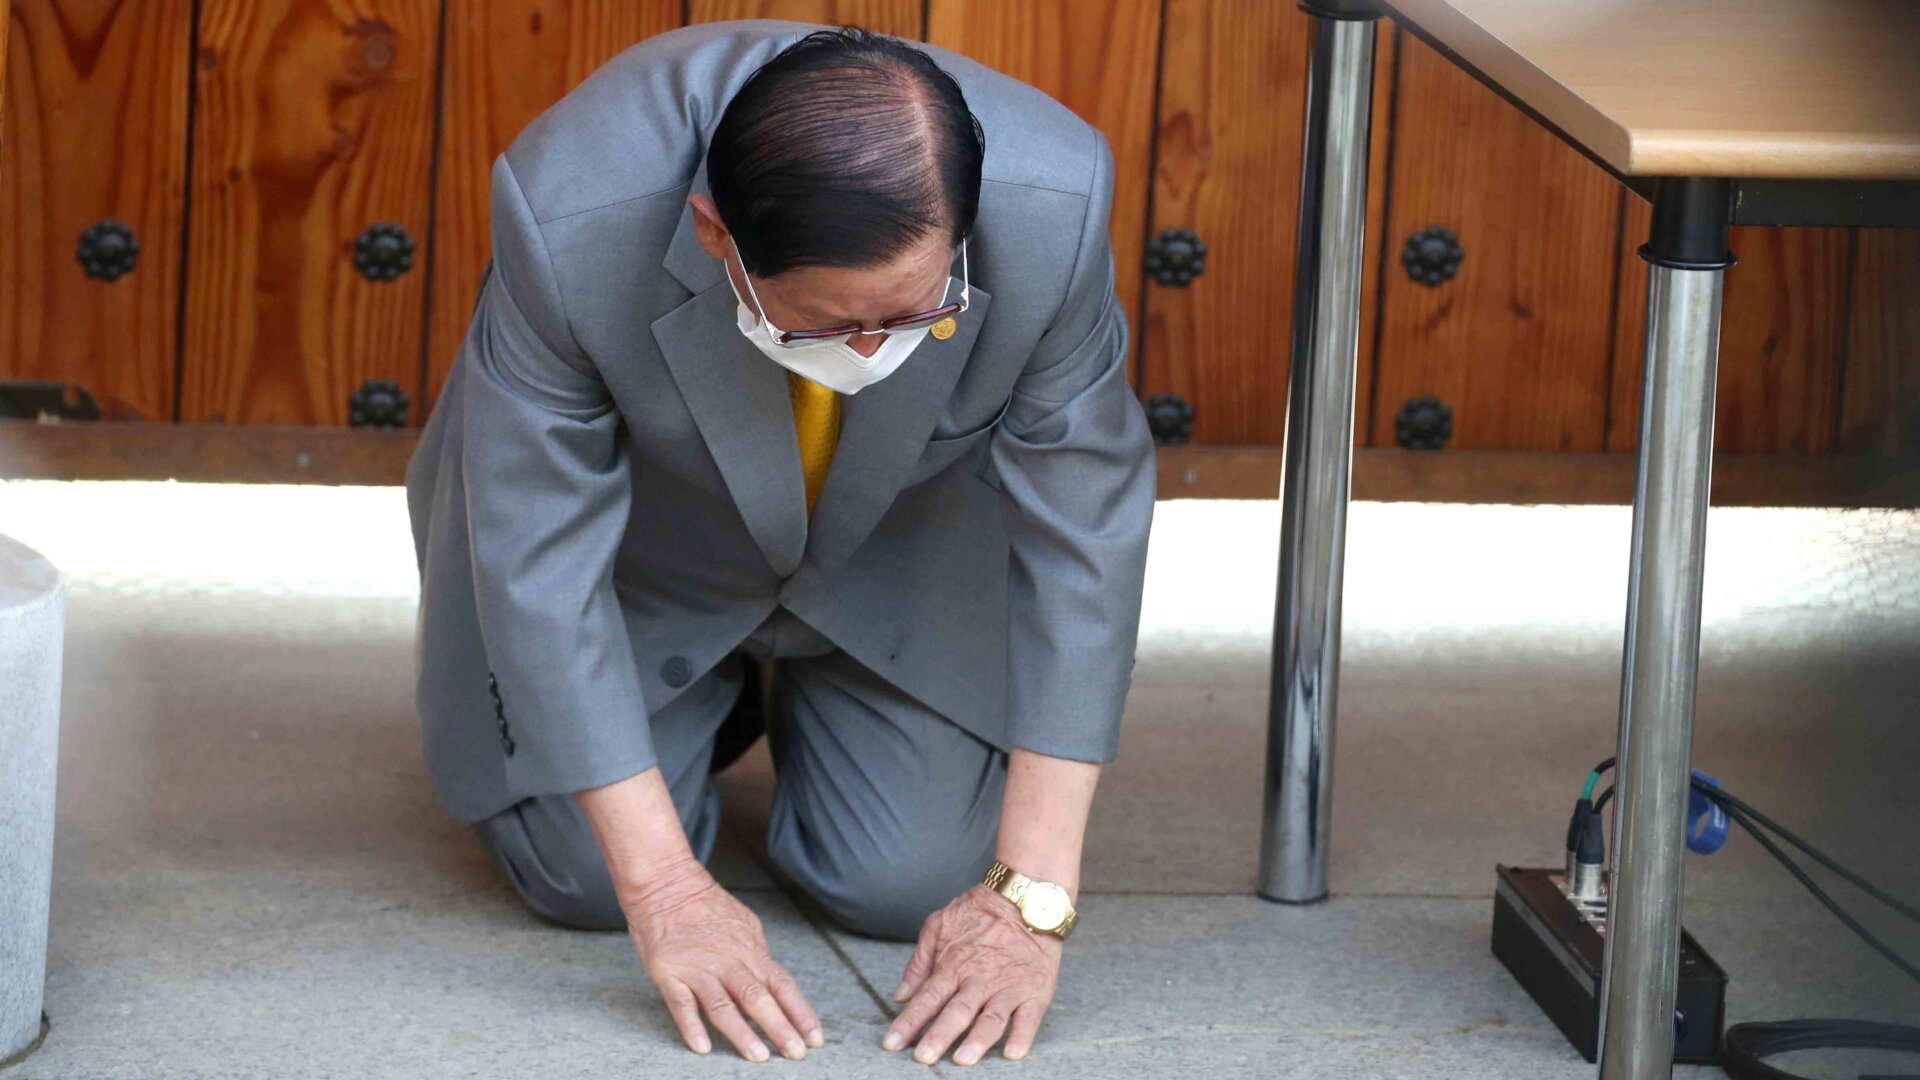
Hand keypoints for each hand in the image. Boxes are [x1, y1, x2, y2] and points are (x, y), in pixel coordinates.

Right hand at [622, 860, 823, 1061]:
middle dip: (780, 1028)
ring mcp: (698, 966)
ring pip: (723, 1005)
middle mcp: (728, 960)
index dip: (800, 1013)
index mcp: (750, 950)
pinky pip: (681, 1003)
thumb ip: (757, 953)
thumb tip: (773, 978)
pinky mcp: (669, 972)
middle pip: (759, 998)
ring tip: (758, 1057)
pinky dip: (691, 1026)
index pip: (783, 985)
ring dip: (742, 1033)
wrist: (666, 885)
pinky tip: (702, 1047)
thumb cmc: (705, 906)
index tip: (815, 1038)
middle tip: (796, 1053)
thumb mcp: (744, 924)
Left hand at [883, 885, 1061, 1064]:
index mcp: (953, 966)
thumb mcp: (939, 925)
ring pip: (991, 1018)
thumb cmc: (979, 911)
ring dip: (977, 1041)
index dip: (908, 1022)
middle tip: (923, 1059)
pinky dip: (1023, 1035)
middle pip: (956, 1011)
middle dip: (938, 1036)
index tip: (891, 1044)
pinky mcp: (1035, 989)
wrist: (1026, 894)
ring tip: (963, 1060)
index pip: (927, 998)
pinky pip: (1029, 1016)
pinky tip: (1013, 1053)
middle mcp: (979, 979)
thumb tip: (899, 995)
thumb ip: (919, 962)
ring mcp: (1008, 986)